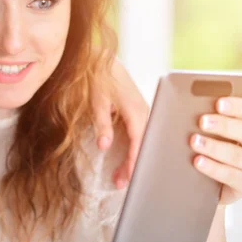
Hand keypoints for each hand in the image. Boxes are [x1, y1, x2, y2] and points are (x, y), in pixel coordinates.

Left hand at [92, 58, 148, 188]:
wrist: (102, 58)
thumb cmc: (99, 77)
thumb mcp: (97, 102)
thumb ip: (102, 124)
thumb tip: (104, 145)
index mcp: (136, 111)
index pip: (138, 144)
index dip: (132, 163)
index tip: (126, 178)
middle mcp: (144, 112)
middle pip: (143, 146)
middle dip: (133, 166)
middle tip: (120, 182)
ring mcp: (143, 110)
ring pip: (142, 141)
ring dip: (132, 157)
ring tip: (120, 175)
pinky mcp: (138, 110)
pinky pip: (140, 133)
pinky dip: (134, 147)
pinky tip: (125, 157)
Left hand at [191, 97, 241, 204]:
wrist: (212, 182)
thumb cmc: (212, 145)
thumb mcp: (213, 130)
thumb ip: (209, 115)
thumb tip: (189, 101)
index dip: (237, 106)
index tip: (218, 103)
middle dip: (224, 125)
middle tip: (202, 121)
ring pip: (238, 155)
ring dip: (215, 148)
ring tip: (195, 142)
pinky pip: (231, 176)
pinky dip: (213, 168)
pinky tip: (198, 162)